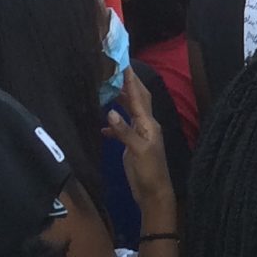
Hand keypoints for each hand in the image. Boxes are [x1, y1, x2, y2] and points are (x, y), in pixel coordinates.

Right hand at [104, 67, 172, 223]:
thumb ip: (124, 132)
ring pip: (130, 112)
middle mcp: (146, 126)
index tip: (123, 63)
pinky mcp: (133, 145)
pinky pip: (123, 130)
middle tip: (115, 69)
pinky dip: (114, 125)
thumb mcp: (137, 151)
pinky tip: (103, 125)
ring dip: (121, 100)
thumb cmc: (148, 172)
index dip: (131, 81)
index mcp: (149, 124)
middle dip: (128, 84)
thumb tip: (110, 111)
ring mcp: (140, 135)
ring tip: (107, 88)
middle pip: (137, 100)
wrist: (154, 193)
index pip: (139, 97)